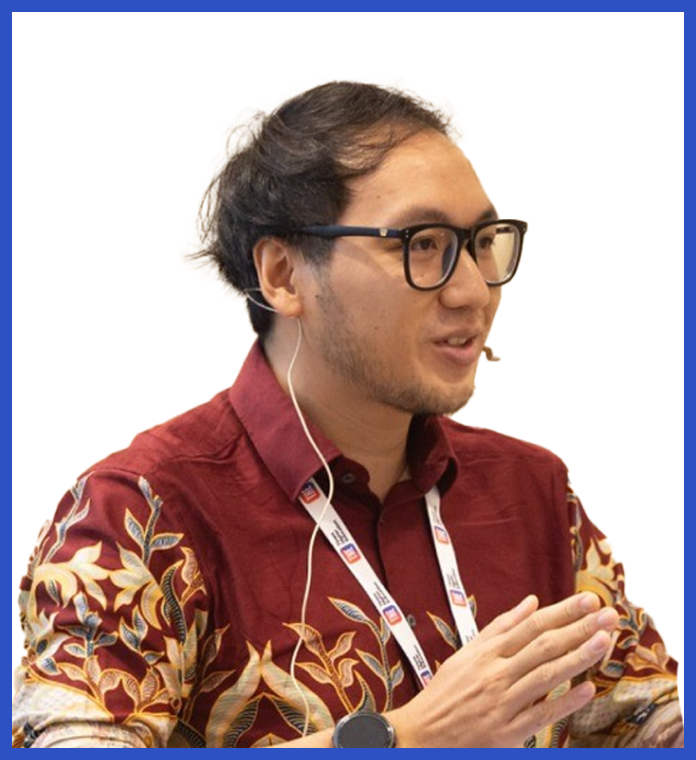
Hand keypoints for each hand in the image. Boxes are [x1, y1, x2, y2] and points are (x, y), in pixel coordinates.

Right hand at [386, 592, 618, 747]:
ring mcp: (503, 702)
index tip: (588, 601)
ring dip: (577, 657)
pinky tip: (587, 689)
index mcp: (486, 652)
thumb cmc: (446, 691)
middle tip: (608, 614)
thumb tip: (531, 602)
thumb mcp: (468, 653)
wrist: (423, 734)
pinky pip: (541, 715)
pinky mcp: (508, 731)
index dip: (562, 612)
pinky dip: (564, 702)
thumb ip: (500, 627)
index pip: (532, 626)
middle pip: (543, 646)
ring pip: (546, 676)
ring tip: (604, 641)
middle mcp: (496, 673)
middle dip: (578, 628)